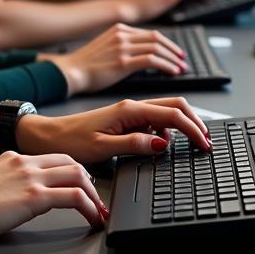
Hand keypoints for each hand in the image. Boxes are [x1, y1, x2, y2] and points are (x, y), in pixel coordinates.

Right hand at [0, 151, 106, 240]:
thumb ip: (11, 181)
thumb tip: (23, 195)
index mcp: (15, 157)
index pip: (56, 157)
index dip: (75, 172)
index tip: (83, 187)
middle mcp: (26, 162)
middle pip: (72, 162)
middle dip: (90, 182)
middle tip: (97, 201)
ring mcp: (31, 177)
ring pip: (78, 175)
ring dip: (94, 195)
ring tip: (99, 212)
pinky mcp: (34, 196)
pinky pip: (74, 197)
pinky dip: (89, 207)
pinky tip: (92, 219)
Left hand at [16, 96, 211, 162]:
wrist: (49, 135)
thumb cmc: (71, 141)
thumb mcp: (103, 148)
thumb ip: (134, 144)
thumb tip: (162, 144)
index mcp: (129, 110)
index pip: (171, 115)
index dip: (193, 129)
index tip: (204, 144)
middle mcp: (131, 106)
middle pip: (174, 105)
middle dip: (194, 122)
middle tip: (205, 141)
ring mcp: (129, 111)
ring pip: (165, 112)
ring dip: (181, 125)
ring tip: (190, 144)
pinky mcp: (125, 118)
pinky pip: (153, 120)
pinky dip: (165, 130)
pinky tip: (162, 144)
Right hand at [42, 23, 186, 95]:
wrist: (70, 72)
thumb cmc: (86, 65)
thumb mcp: (106, 47)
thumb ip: (123, 46)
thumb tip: (141, 55)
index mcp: (118, 29)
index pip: (150, 33)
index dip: (166, 43)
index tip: (175, 52)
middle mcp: (122, 34)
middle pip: (157, 38)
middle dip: (173, 49)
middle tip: (182, 60)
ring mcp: (122, 47)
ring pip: (157, 48)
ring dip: (172, 58)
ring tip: (180, 67)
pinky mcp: (123, 61)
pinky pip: (152, 60)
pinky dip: (166, 65)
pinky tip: (172, 72)